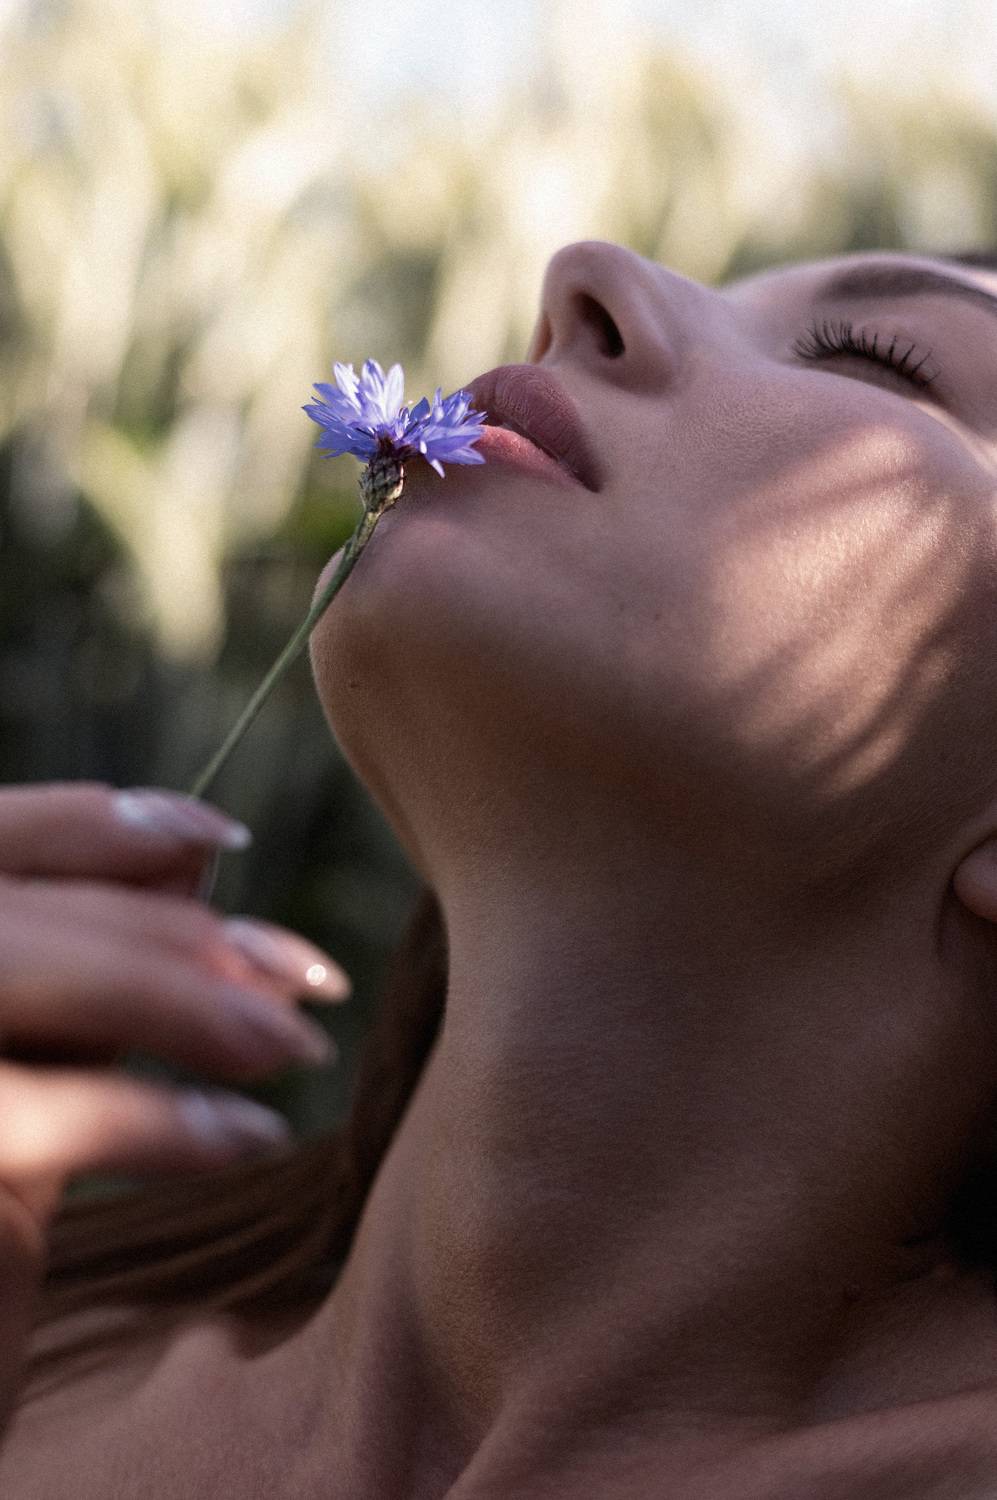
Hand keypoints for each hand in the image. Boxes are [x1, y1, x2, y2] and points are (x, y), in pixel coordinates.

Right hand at [0, 782, 350, 1250]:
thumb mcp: (37, 1056)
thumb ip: (88, 959)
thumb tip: (195, 861)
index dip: (96, 824)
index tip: (222, 837)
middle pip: (18, 908)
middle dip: (177, 929)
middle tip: (307, 972)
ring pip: (17, 966)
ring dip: (178, 998)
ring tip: (295, 1044)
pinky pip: (38, 1112)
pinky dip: (155, 1121)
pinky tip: (249, 1138)